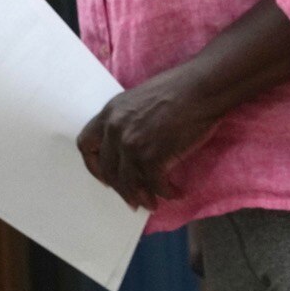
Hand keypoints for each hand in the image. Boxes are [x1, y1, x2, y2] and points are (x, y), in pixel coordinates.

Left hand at [76, 68, 220, 209]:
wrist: (203, 87)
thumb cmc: (181, 87)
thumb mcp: (140, 98)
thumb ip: (128, 119)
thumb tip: (131, 144)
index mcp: (111, 112)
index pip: (86, 145)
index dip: (94, 166)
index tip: (107, 177)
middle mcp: (115, 130)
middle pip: (109, 170)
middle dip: (121, 188)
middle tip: (133, 198)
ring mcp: (132, 145)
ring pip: (129, 183)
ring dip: (141, 197)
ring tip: (152, 203)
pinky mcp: (153, 157)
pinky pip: (155, 185)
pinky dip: (166, 192)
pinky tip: (176, 193)